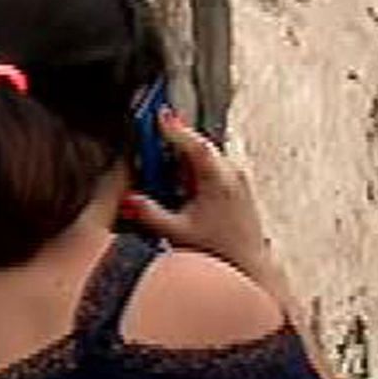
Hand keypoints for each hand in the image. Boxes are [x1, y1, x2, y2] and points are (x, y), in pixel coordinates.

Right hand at [121, 110, 275, 282]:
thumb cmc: (220, 251)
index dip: (175, 128)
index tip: (159, 114)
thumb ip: (149, 213)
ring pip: (206, 157)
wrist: (249, 264)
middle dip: (174, 146)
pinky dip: (195, 171)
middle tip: (152, 148)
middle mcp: (232, 174)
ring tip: (168, 180)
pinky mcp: (239, 186)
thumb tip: (129, 198)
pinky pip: (213, 167)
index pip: (195, 144)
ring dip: (184, 161)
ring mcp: (238, 178)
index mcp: (218, 180)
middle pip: (198, 147)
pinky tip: (184, 190)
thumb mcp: (177, 231)